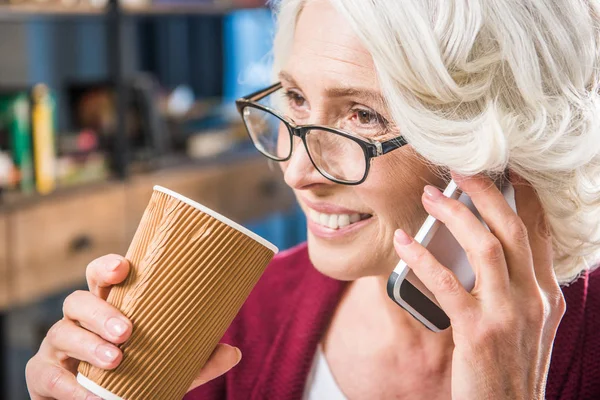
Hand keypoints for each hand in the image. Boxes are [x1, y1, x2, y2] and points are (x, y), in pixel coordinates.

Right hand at [26, 254, 240, 399]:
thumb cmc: (131, 374)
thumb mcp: (166, 367)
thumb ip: (196, 361)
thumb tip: (234, 352)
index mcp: (107, 307)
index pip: (100, 277)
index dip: (107, 267)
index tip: (123, 266)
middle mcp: (78, 320)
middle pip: (78, 300)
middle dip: (100, 312)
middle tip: (127, 331)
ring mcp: (57, 346)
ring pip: (61, 332)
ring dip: (87, 345)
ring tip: (114, 360)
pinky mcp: (43, 375)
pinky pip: (47, 375)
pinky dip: (67, 386)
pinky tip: (87, 395)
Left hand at [393, 173, 565, 399]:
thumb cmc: (509, 366)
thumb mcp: (526, 325)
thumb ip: (514, 287)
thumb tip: (485, 248)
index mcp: (546, 294)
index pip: (538, 232)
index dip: (521, 195)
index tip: (501, 169)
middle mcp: (533, 299)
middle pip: (511, 228)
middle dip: (485, 191)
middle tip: (459, 168)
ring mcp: (507, 314)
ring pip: (484, 247)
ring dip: (454, 215)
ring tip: (428, 197)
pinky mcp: (477, 332)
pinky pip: (446, 283)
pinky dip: (423, 257)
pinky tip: (404, 244)